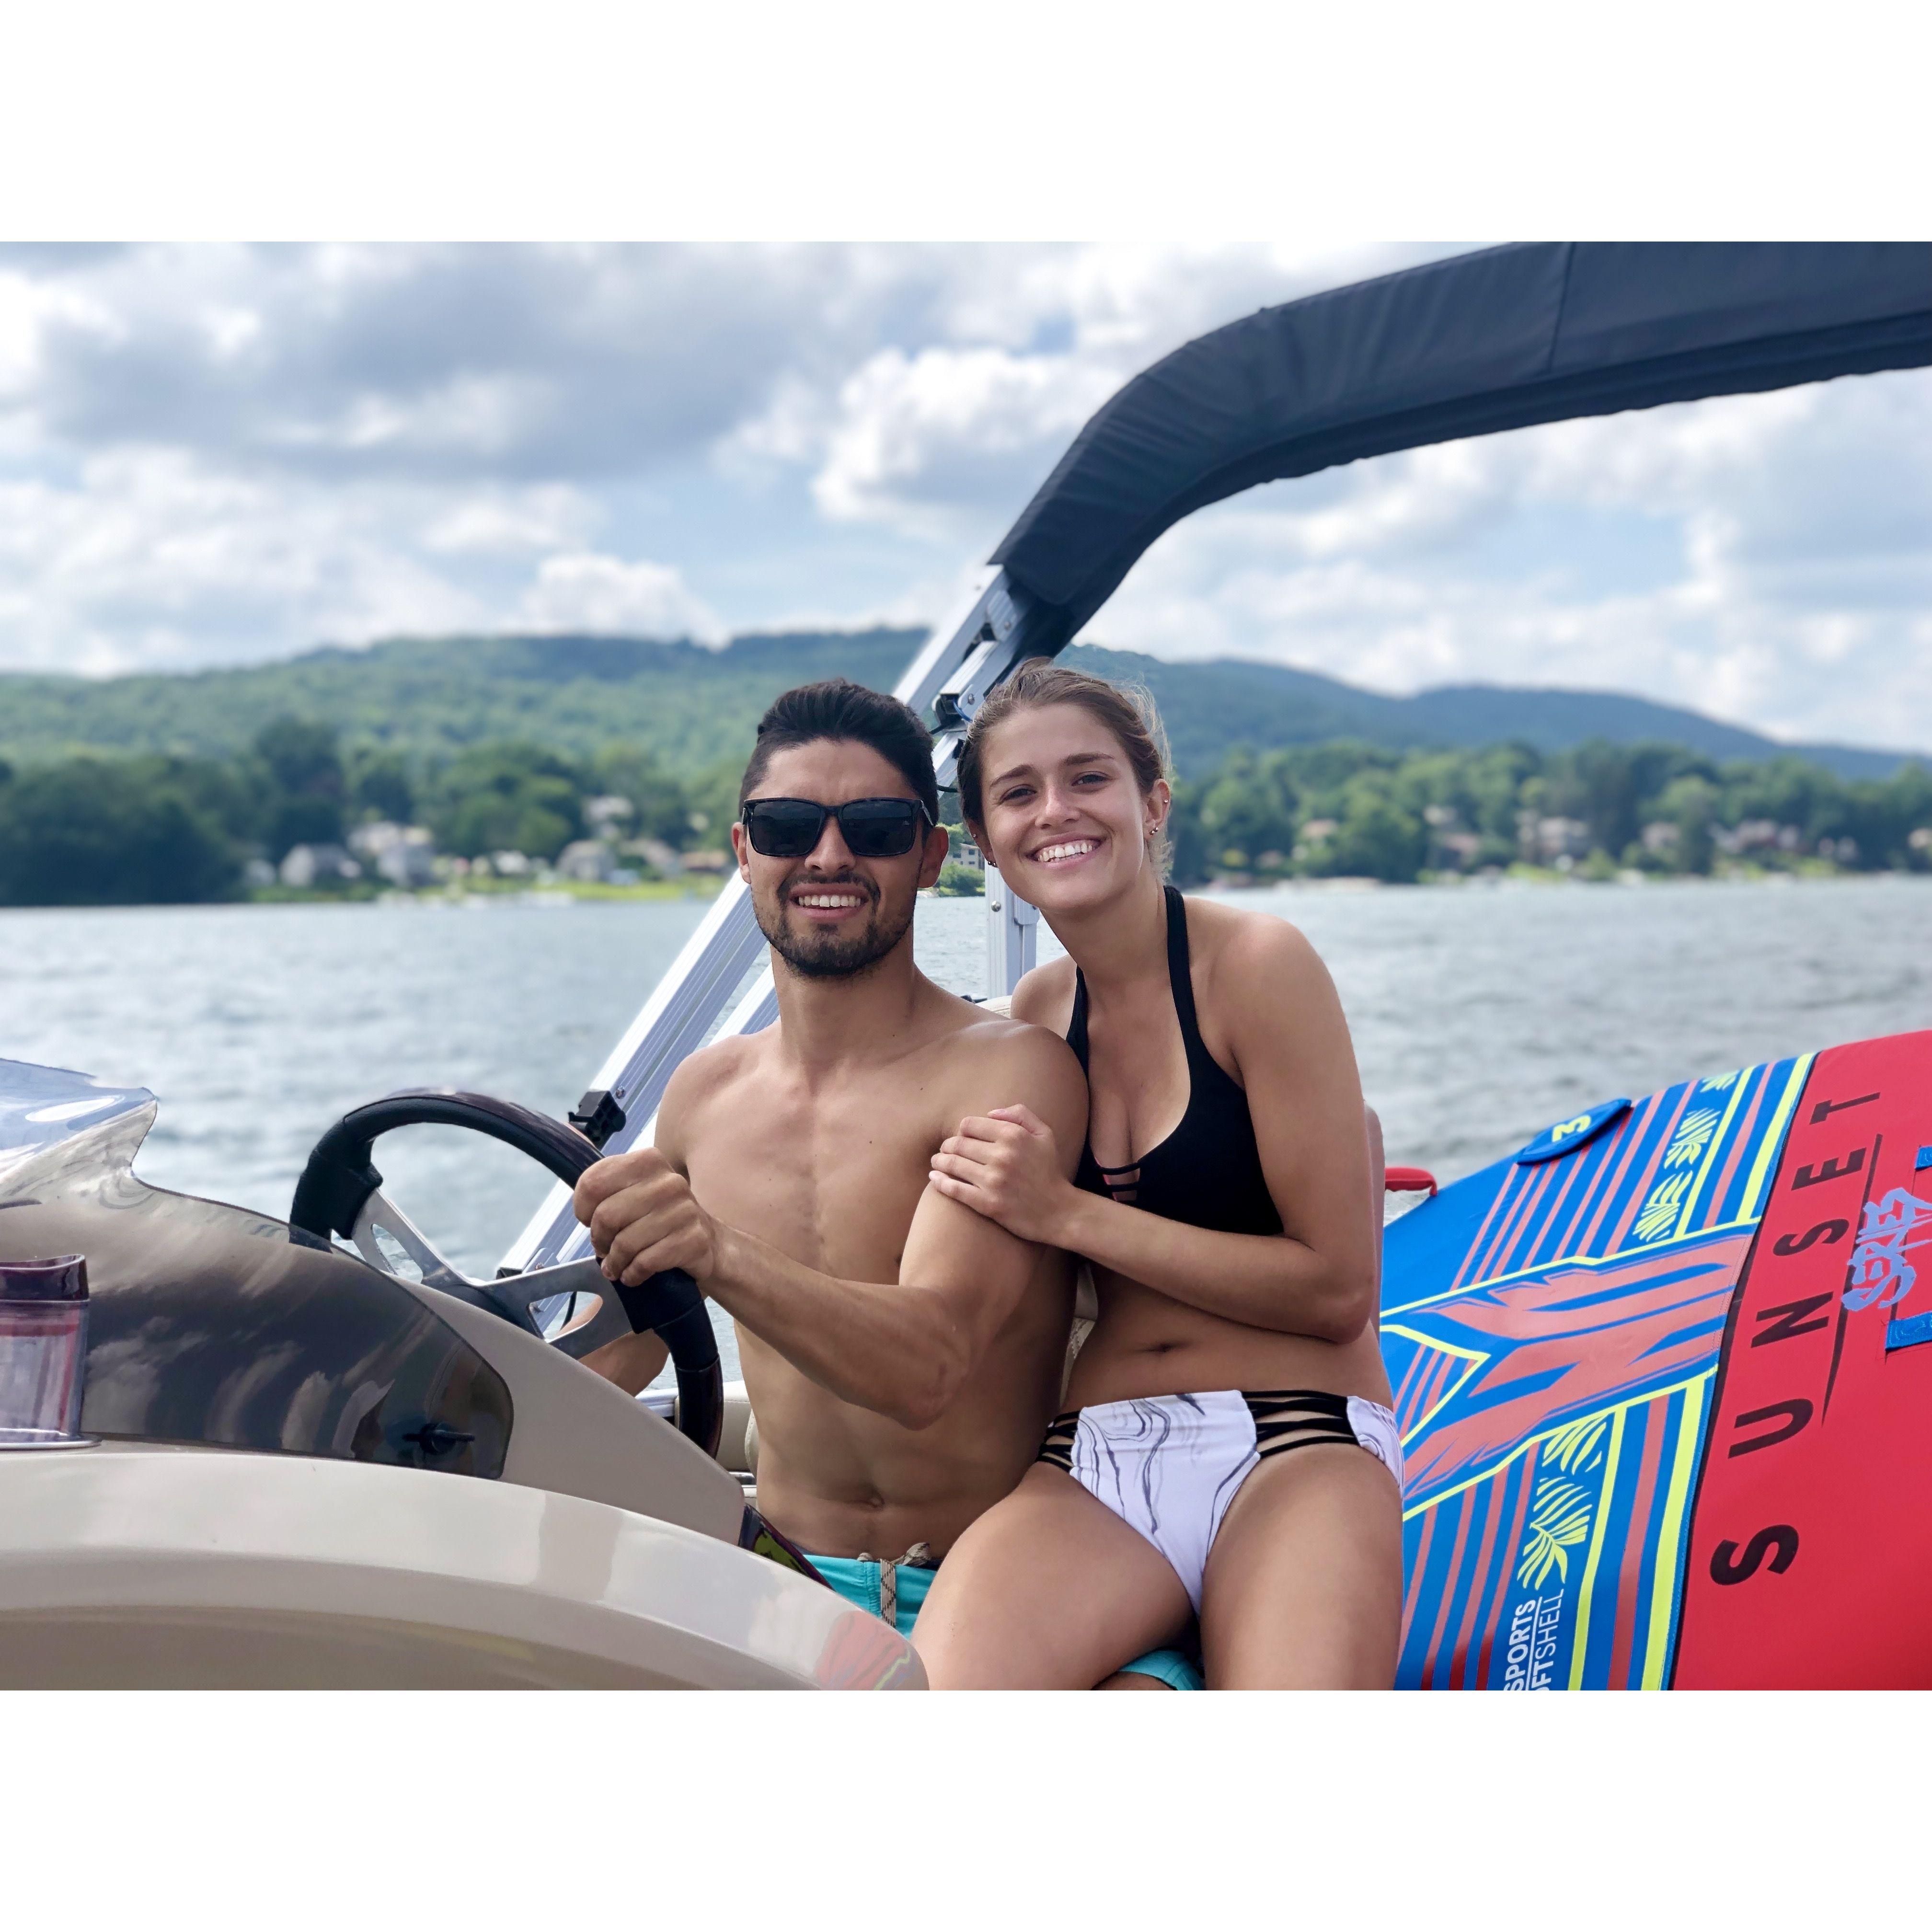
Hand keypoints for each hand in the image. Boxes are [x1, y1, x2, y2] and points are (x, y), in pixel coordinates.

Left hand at [572, 1146, 719, 1286]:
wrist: (710, 1242)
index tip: (590, 1220)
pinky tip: (634, 1274)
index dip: (583, 1210)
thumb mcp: (634, 1191)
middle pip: (606, 1216)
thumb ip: (605, 1187)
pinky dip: (633, 1274)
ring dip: (615, 1262)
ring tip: (618, 1266)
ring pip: (625, 1243)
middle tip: (604, 1249)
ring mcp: (684, 1211)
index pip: (593, 1183)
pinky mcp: (693, 1240)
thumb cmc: (659, 1218)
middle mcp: (668, 1181)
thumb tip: (582, 1204)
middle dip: (599, 1240)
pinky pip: (645, 1263)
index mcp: (648, 1161)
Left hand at [928, 1104, 1070, 1244]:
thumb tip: (990, 1113)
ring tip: (937, 1163)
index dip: (961, 1130)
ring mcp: (993, 1181)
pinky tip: (934, 1179)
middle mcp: (1002, 1155)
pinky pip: (954, 1189)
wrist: (1058, 1211)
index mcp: (1013, 1135)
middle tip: (944, 1151)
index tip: (961, 1137)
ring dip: (939, 1162)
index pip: (969, 1124)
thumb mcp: (1044, 1135)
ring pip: (952, 1164)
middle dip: (947, 1146)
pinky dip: (940, 1182)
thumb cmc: (1049, 1171)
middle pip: (957, 1143)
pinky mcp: (987, 1204)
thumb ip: (1020, 1115)